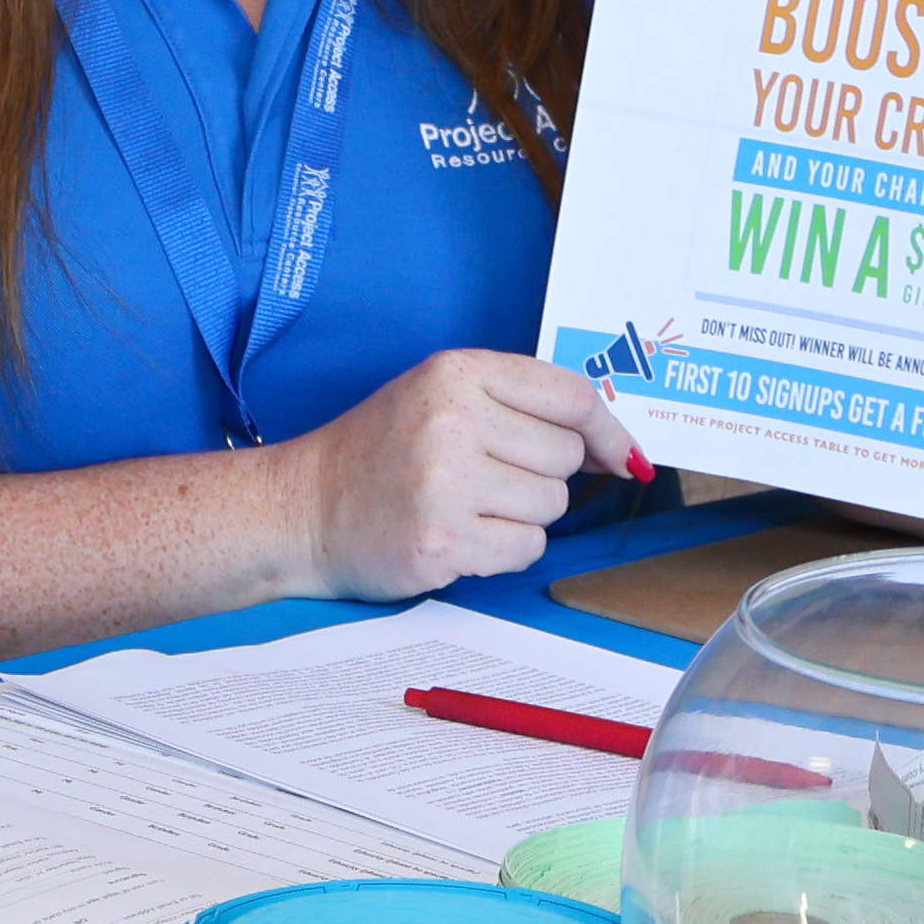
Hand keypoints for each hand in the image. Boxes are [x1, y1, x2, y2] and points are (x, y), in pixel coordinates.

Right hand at [285, 342, 642, 600]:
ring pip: (552, 506)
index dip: (608, 430)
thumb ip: (519, 405)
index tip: (621, 455)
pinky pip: (526, 548)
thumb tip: (620, 446)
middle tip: (487, 478)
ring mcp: (446, 482)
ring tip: (466, 506)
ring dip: (521, 516)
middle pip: (566, 456)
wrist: (303, 509)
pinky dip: (503, 550)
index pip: (569, 395)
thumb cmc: (380, 454)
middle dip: (541, 475)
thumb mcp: (439, 397)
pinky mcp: (444, 539)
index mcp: (455, 373)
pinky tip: (459, 535)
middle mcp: (452, 419)